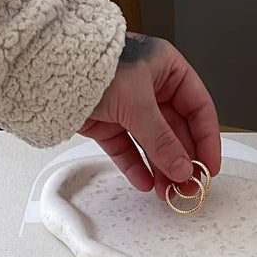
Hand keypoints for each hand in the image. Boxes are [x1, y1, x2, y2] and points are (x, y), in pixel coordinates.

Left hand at [78, 33, 220, 198]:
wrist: (47, 69)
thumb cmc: (92, 65)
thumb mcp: (137, 103)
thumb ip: (162, 139)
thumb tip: (182, 167)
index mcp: (166, 68)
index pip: (198, 107)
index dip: (206, 138)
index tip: (209, 166)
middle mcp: (150, 86)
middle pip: (176, 129)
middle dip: (182, 160)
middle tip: (188, 187)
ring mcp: (128, 105)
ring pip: (152, 143)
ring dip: (161, 168)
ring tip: (167, 192)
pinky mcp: (107, 122)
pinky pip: (127, 148)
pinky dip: (135, 166)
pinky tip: (144, 182)